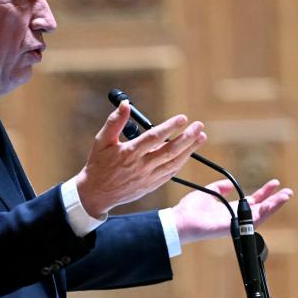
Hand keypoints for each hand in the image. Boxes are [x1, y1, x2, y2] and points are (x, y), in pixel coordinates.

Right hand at [76, 100, 206, 216]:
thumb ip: (114, 121)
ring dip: (189, 150)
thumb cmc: (99, 164)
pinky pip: (170, 173)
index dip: (169, 127)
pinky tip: (189, 153)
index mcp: (129, 153)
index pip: (153, 137)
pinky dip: (181, 163)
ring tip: (200, 137)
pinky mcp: (151, 186)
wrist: (96, 194)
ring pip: (174, 163)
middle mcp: (141, 166)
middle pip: (169, 151)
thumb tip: (125, 104)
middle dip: (187, 138)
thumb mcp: (101, 141)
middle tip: (198, 126)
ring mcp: (148, 178)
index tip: (182, 118)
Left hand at [172, 179, 292, 244]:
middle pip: (260, 209)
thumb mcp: (208, 192)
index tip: (275, 183)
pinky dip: (265, 213)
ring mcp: (236, 223)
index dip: (264, 192)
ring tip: (287, 195)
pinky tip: (273, 205)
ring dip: (275, 205)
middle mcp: (235, 217)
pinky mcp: (233, 227)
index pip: (252, 201)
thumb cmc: (190, 210)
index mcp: (230, 209)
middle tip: (288, 191)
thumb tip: (230, 184)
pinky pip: (252, 221)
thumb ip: (220, 188)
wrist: (180, 220)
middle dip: (275, 201)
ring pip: (261, 215)